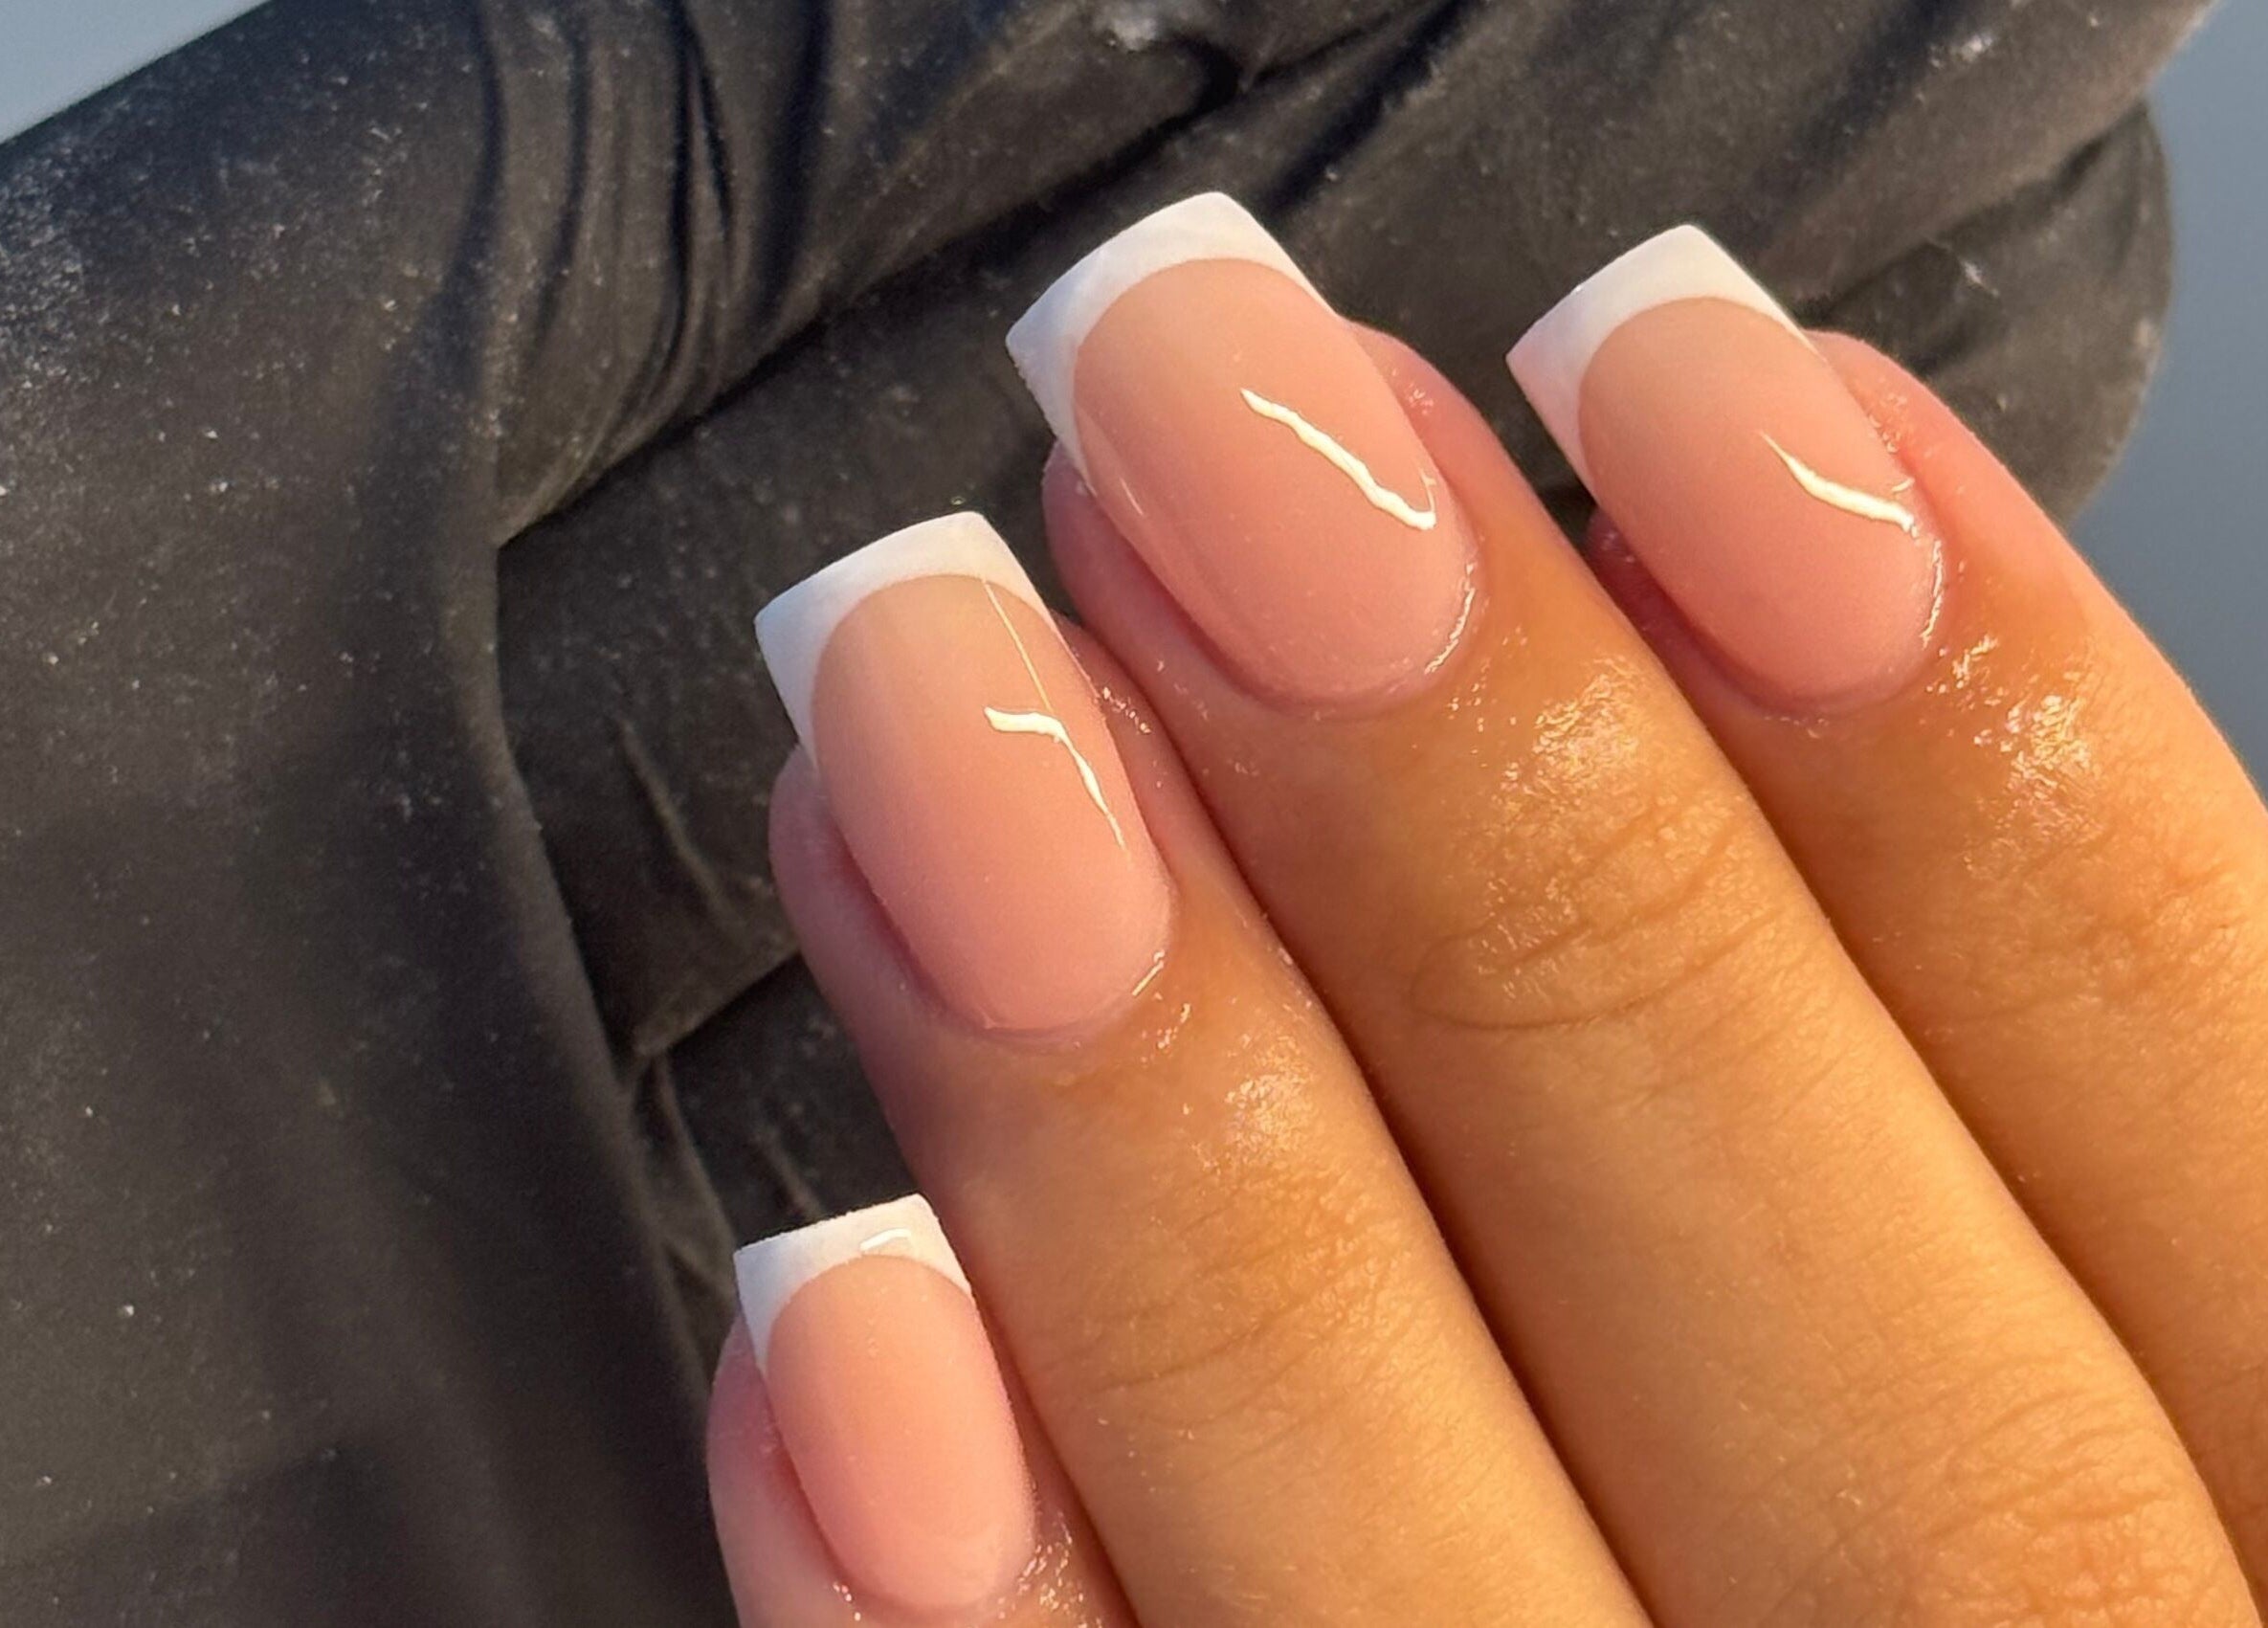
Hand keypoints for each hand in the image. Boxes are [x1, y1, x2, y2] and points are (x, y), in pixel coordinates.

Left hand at [706, 202, 2267, 1626]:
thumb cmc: (2020, 1541)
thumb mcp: (2154, 1366)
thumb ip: (2006, 1098)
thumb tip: (1761, 580)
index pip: (2232, 1144)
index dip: (1982, 747)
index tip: (1677, 383)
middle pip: (1849, 1374)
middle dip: (1517, 845)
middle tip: (1193, 430)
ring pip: (1452, 1606)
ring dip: (1177, 1136)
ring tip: (928, 702)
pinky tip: (831, 1326)